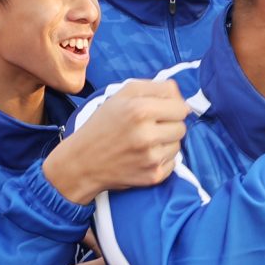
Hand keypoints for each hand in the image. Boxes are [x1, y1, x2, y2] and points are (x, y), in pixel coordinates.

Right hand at [48, 80, 188, 202]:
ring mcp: (151, 158)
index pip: (181, 106)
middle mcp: (147, 135)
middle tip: (151, 127)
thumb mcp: (121, 95)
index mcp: (140, 110)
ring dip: (166, 142)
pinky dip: (162, 159)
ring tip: (145, 142)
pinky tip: (144, 156)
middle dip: (170, 125)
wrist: (82, 162)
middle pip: (182, 126)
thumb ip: (154, 87)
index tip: (162, 110)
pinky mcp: (153, 176)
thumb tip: (180, 96)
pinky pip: (173, 163)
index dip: (173, 107)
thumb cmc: (102, 125)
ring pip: (178, 145)